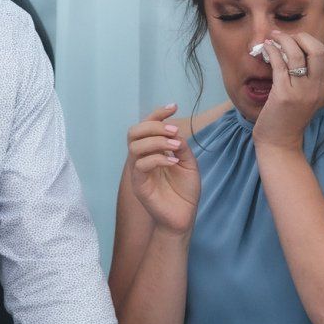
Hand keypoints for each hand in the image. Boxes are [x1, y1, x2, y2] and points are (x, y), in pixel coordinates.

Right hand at [126, 104, 198, 234]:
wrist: (183, 216)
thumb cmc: (184, 190)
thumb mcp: (189, 163)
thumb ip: (181, 146)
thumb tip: (174, 131)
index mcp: (152, 151)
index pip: (146, 126)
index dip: (157, 114)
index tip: (173, 106)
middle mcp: (142, 158)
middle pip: (134, 131)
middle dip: (154, 125)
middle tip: (173, 131)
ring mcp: (138, 171)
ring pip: (135, 146)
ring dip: (157, 141)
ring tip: (175, 147)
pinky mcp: (139, 184)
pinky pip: (141, 165)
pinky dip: (158, 158)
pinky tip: (173, 162)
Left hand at [250, 30, 323, 151]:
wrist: (280, 144)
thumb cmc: (287, 120)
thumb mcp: (304, 98)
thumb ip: (304, 78)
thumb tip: (293, 52)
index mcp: (323, 87)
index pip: (323, 53)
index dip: (308, 40)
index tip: (293, 39)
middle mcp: (315, 88)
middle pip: (317, 50)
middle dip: (299, 37)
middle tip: (283, 36)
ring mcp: (301, 92)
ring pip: (296, 54)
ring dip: (282, 41)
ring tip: (271, 38)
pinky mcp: (283, 95)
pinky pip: (279, 65)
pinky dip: (271, 52)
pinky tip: (265, 49)